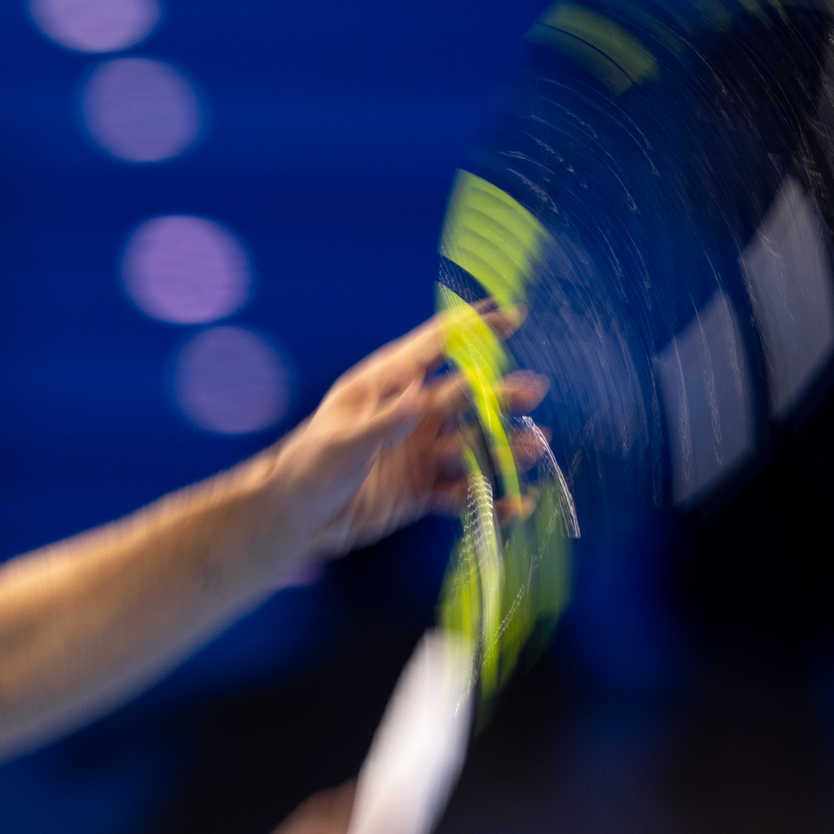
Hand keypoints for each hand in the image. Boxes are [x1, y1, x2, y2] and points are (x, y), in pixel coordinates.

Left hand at [260, 308, 546, 561]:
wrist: (297, 518)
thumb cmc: (307, 467)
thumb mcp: (342, 441)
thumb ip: (383, 423)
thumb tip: (420, 399)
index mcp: (386, 387)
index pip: (435, 348)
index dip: (473, 330)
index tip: (512, 315)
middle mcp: (410, 415)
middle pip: (466, 398)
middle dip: (501, 394)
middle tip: (533, 391)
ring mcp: (419, 452)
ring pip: (473, 445)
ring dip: (504, 446)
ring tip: (536, 446)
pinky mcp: (422, 489)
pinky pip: (464, 493)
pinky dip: (490, 499)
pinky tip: (517, 505)